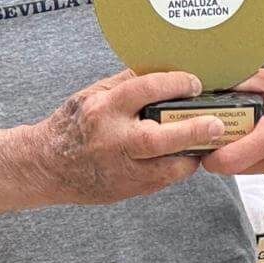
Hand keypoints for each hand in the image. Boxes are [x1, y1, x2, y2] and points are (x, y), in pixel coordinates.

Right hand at [28, 69, 225, 205]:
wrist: (46, 166)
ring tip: (208, 141)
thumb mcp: (94, 94)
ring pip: (167, 167)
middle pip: (160, 138)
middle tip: (217, 123)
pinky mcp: (126, 189)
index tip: (194, 83)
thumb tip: (166, 72)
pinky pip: (162, 180)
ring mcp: (120, 169)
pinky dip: (178, 168)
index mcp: (103, 109)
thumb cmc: (73, 124)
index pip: (146, 90)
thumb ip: (128, 84)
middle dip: (193, 130)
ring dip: (192, 155)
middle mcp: (112, 140)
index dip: (176, 84)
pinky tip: (187, 155)